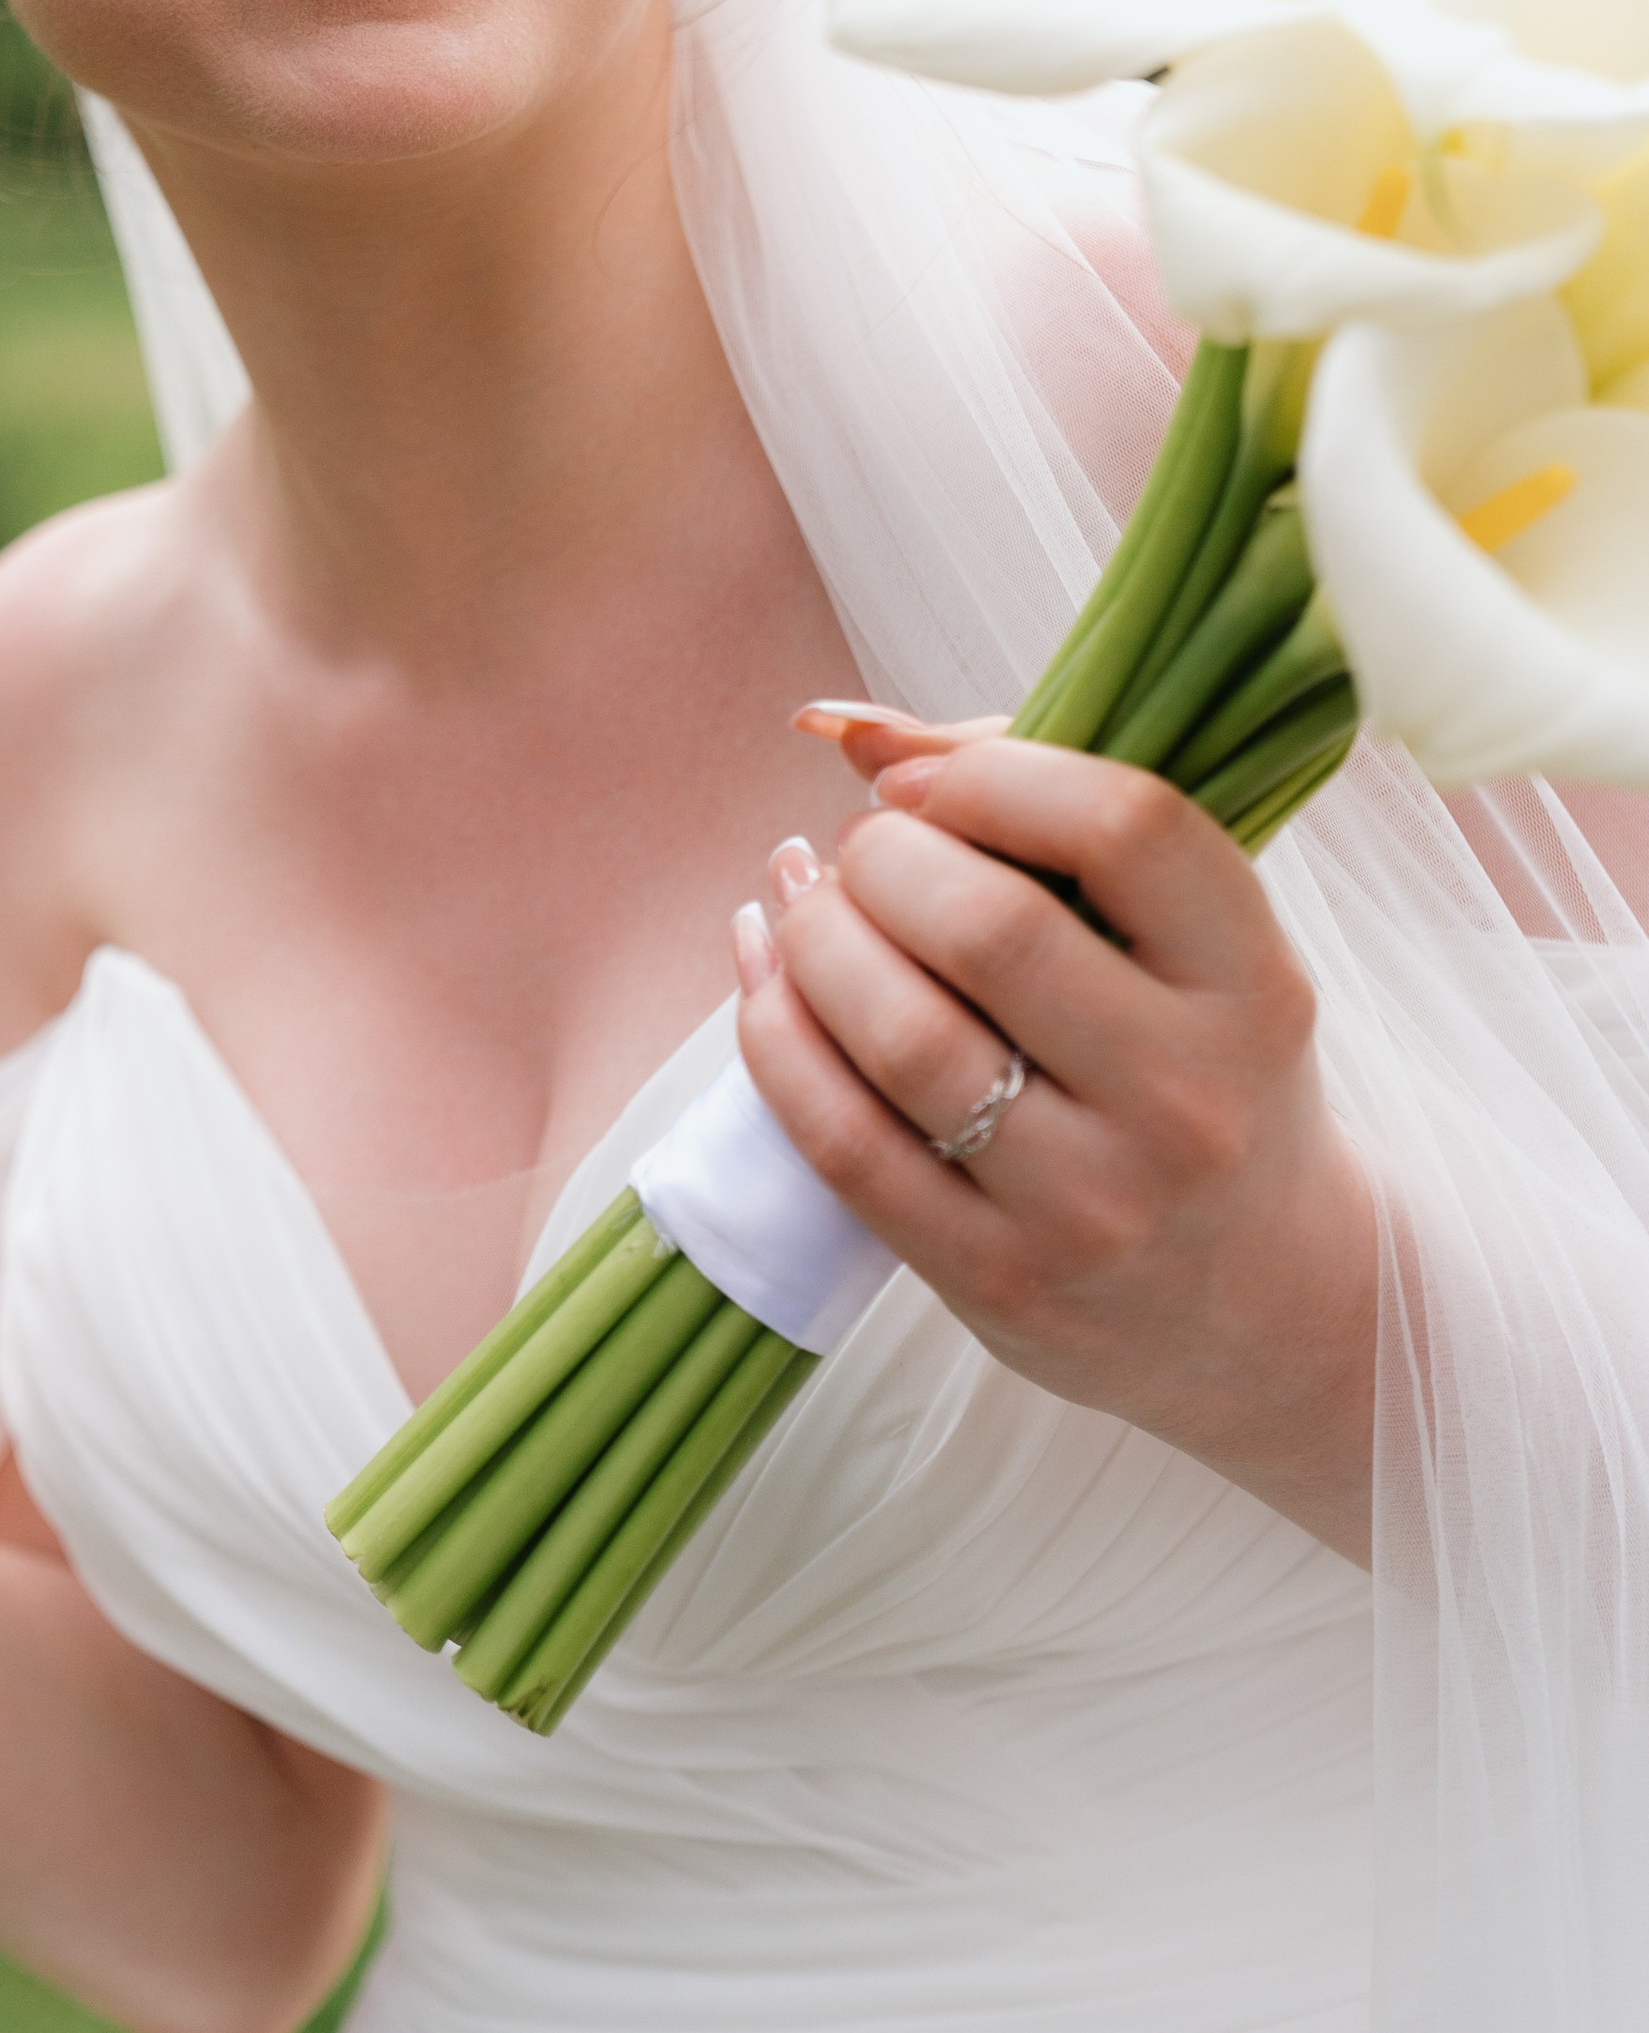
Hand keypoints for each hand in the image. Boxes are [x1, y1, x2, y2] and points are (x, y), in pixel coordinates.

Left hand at [742, 728, 1376, 1559]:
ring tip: (801, 898)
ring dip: (813, 938)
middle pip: (985, 928)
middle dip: (881, 858)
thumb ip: (1043, 812)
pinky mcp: (1001, 1282)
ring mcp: (1093, 1205)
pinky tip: (764, 974)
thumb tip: (852, 729)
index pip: (1123, 826)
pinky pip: (845, 1143)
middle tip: (861, 850)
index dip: (988, 773)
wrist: (1268, 1304)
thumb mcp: (1187, 944)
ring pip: (901, 1035)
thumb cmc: (1201, 1070)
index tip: (918, 782)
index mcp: (1255, 985)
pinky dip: (775, 1038)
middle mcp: (1187, 1099)